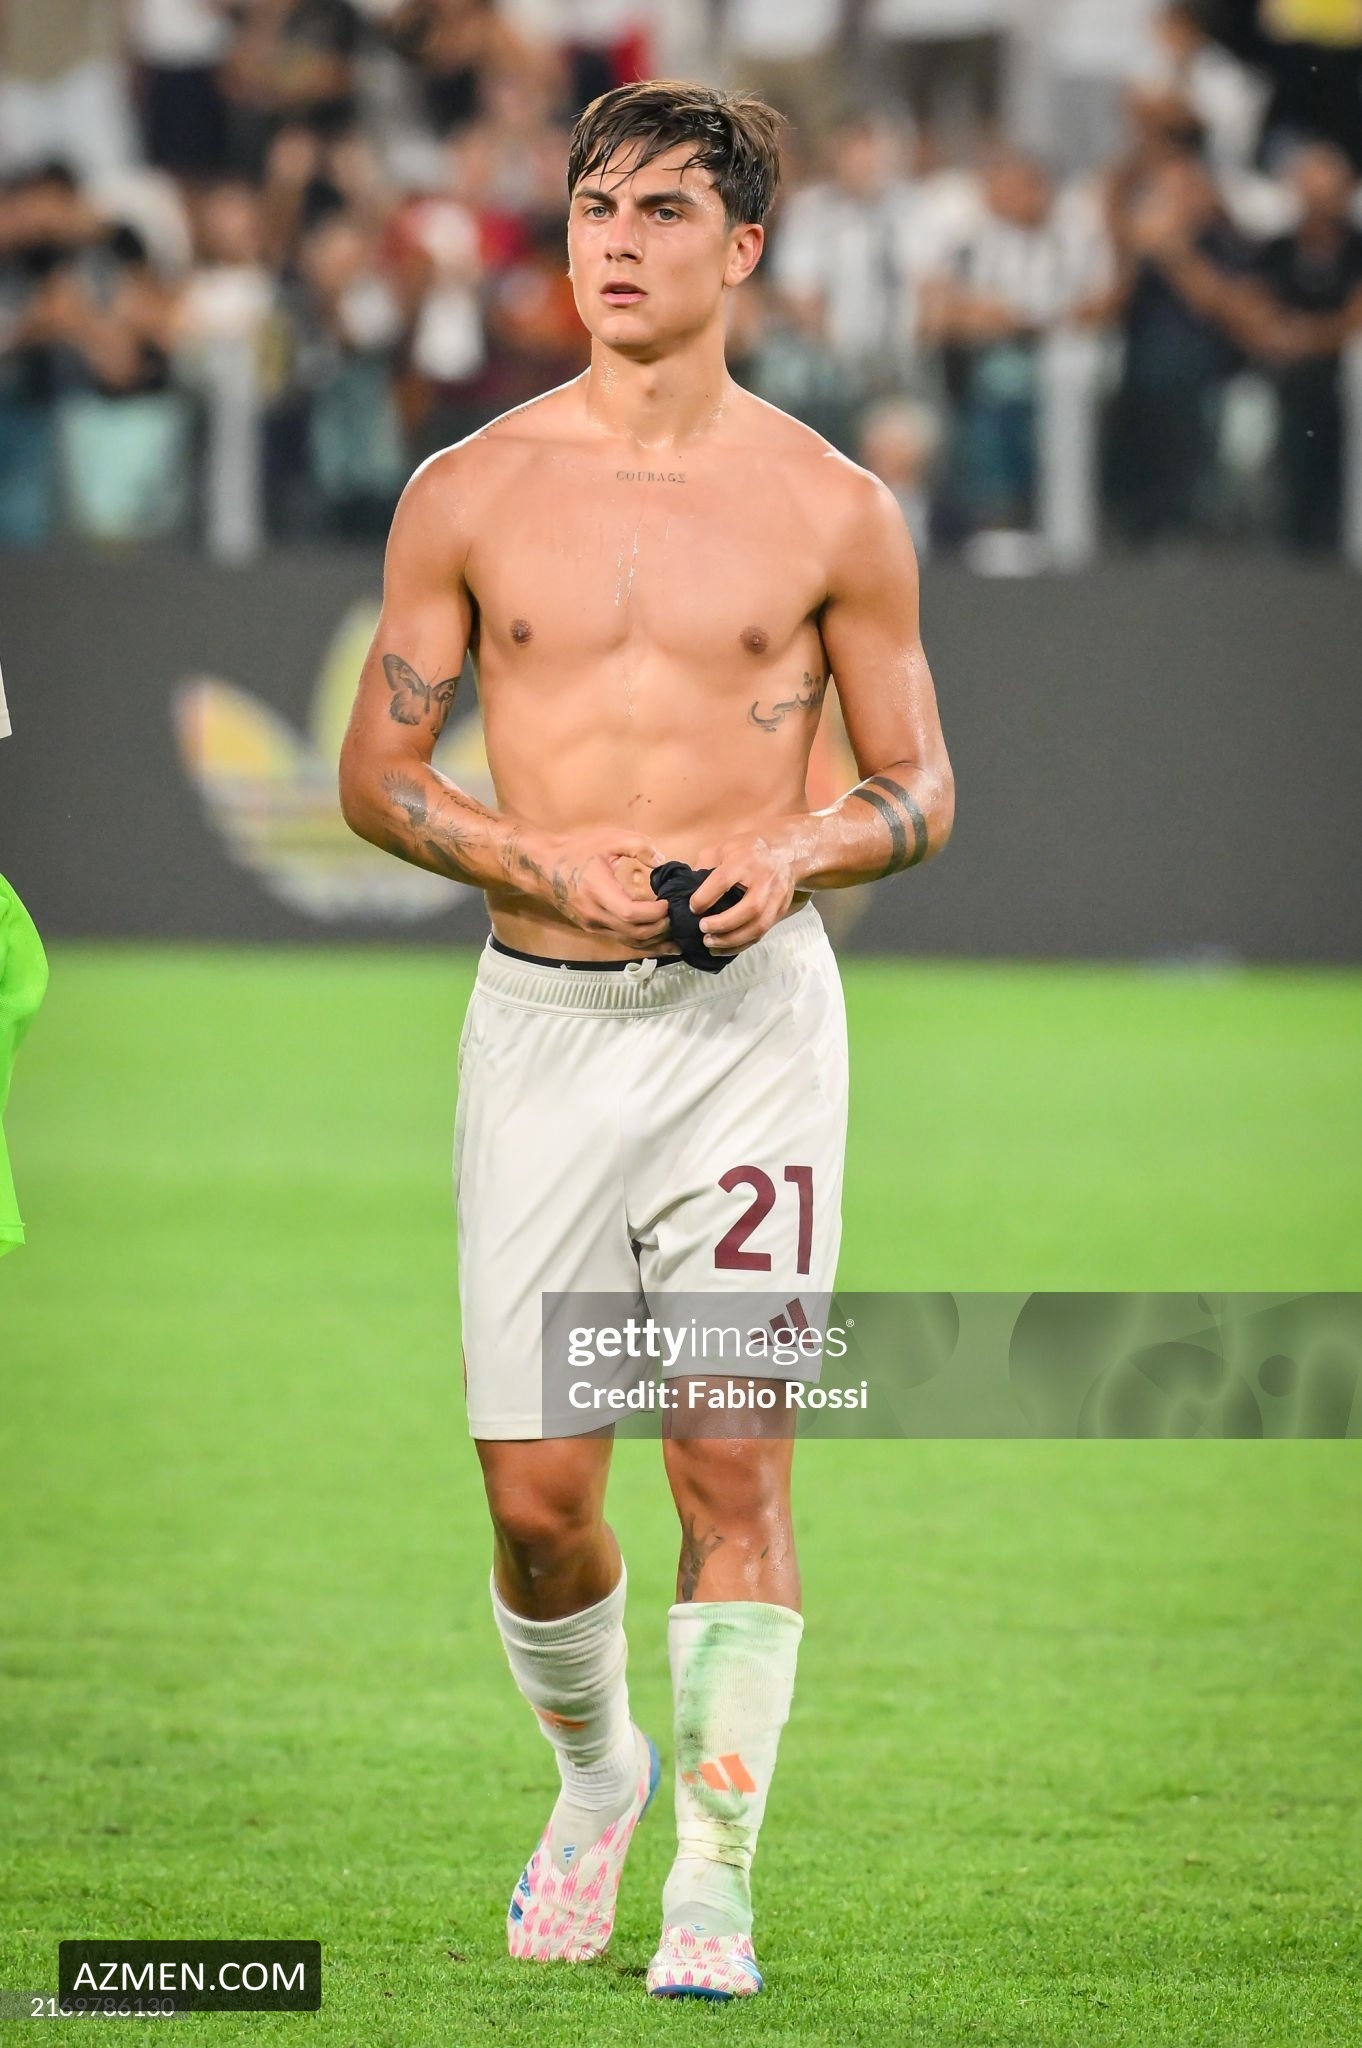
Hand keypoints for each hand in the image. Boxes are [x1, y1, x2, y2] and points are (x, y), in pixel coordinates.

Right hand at [528, 830, 671, 947]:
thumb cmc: (576, 850)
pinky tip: (657, 940)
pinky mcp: (592, 928)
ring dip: (653, 940)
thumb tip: (663, 860)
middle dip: (659, 928)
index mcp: (599, 892)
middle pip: (633, 933)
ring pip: (628, 941)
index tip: (668, 902)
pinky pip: (620, 939)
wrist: (543, 867)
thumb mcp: (608, 838)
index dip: (654, 913)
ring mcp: (593, 925)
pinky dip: (640, 941)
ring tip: (674, 935)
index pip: (630, 913)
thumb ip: (638, 846)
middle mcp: (595, 915)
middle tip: (676, 917)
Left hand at [689, 828, 800, 956]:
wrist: (786, 853)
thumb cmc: (749, 850)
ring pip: (758, 926)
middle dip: (722, 924)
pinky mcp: (780, 911)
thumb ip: (704, 864)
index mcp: (745, 861)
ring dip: (732, 940)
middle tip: (702, 928)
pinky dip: (741, 945)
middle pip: (748, 909)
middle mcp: (764, 879)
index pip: (723, 881)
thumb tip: (687, 887)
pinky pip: (761, 933)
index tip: (693, 907)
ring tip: (709, 942)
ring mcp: (776, 897)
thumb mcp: (723, 847)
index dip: (704, 897)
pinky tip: (724, 947)